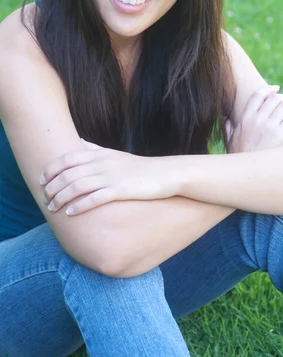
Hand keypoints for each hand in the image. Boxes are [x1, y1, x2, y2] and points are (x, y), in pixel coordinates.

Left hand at [41, 139, 175, 214]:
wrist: (166, 174)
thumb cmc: (138, 167)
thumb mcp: (115, 154)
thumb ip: (95, 149)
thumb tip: (79, 143)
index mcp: (100, 154)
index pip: (67, 158)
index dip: (51, 169)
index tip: (42, 180)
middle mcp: (103, 163)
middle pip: (69, 173)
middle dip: (52, 187)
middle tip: (45, 198)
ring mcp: (112, 176)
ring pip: (78, 186)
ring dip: (61, 198)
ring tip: (53, 208)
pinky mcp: (122, 190)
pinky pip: (95, 198)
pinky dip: (80, 205)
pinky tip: (70, 213)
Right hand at [225, 85, 282, 152]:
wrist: (247, 174)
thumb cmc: (239, 158)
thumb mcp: (230, 141)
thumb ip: (228, 127)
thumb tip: (225, 117)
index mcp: (245, 118)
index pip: (258, 95)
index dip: (268, 89)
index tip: (276, 88)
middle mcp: (257, 120)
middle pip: (274, 99)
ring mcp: (269, 127)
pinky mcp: (280, 135)